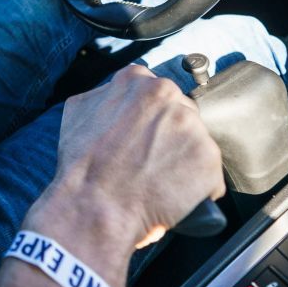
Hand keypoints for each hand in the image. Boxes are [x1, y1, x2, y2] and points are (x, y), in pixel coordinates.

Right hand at [24, 66, 224, 279]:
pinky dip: (197, 188)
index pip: (156, 95)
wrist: (94, 206)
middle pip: (180, 113)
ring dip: (183, 160)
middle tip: (151, 161)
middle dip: (170, 136)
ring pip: (195, 142)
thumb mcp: (78, 111)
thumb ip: (103, 95)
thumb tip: (114, 97)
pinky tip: (174, 196)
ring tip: (160, 181)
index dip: (151, 119)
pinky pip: (209, 174)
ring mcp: (192, 125)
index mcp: (137, 80)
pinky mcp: (208, 157)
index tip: (145, 137)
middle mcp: (169, 95)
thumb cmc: (83, 166)